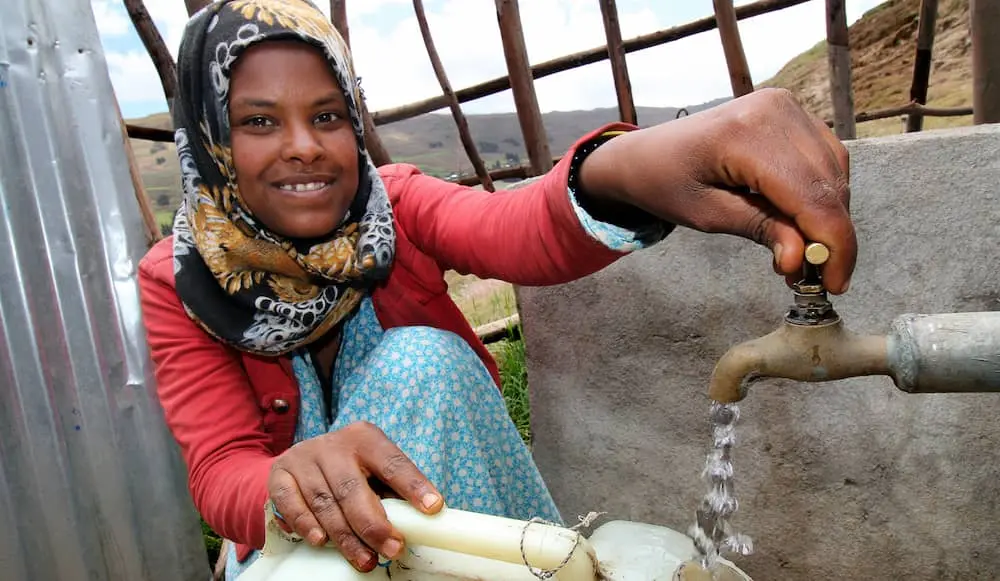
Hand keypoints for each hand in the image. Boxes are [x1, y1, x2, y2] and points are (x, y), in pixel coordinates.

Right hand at [267, 421, 443, 571]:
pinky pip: (291, 504)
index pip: (393, 462)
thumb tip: (421, 522)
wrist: (300, 459)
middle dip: (374, 524)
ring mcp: (304, 458)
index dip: (413, 485)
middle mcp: (334, 445)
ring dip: (345, 536)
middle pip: (353, 488)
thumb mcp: (373, 470)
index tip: (433, 507)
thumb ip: (393, 491)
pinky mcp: (280, 474)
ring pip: (324, 502)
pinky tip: (321, 542)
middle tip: (393, 549)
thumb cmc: (350, 470)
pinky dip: (306, 525)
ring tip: (364, 559)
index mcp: (366, 438)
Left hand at [579, 88, 855, 293]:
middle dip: (832, 237)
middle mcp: (773, 110)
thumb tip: (800, 260)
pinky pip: (824, 155)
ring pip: (834, 170)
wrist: (645, 153)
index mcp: (745, 134)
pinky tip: (802, 220)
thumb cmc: (664, 183)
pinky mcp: (788, 109)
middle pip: (829, 183)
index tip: (834, 284)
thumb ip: (759, 230)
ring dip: (829, 215)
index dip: (832, 244)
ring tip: (802, 252)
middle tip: (815, 277)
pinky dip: (822, 191)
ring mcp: (784, 104)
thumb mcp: (706, 215)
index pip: (811, 195)